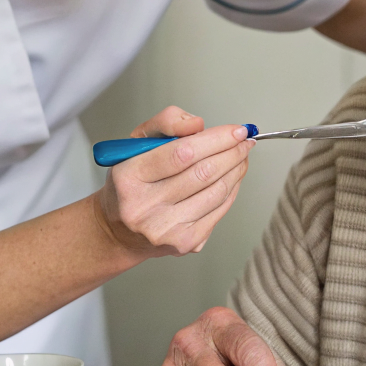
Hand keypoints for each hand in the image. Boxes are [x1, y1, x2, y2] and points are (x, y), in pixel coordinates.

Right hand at [96, 108, 252, 257]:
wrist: (120, 232)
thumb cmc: (131, 183)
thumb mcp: (136, 143)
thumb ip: (166, 123)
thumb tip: (198, 124)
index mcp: (129, 178)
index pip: (181, 153)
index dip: (216, 139)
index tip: (236, 130)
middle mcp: (144, 207)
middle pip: (203, 173)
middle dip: (232, 152)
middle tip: (245, 140)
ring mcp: (166, 229)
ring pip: (216, 192)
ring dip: (236, 169)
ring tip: (241, 155)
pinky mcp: (185, 242)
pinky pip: (219, 210)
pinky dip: (232, 189)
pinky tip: (232, 177)